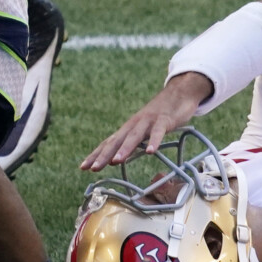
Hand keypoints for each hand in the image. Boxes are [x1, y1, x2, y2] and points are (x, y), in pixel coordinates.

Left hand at [81, 72, 213, 170]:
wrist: (178, 93)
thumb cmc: (160, 115)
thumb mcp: (144, 129)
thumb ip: (132, 142)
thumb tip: (117, 159)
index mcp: (128, 128)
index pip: (108, 143)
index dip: (96, 155)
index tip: (83, 167)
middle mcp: (134, 124)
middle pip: (117, 141)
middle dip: (104, 155)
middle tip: (93, 168)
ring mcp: (149, 121)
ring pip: (134, 136)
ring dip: (125, 149)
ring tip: (116, 161)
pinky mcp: (164, 120)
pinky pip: (158, 132)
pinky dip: (154, 141)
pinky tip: (150, 152)